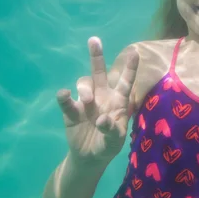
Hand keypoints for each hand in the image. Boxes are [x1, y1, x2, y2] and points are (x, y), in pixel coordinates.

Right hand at [56, 37, 138, 163]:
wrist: (90, 157)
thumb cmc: (108, 145)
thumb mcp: (115, 141)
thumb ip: (111, 130)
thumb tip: (101, 119)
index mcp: (118, 101)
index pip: (125, 82)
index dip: (130, 68)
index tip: (135, 52)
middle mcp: (102, 96)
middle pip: (99, 72)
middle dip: (96, 56)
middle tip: (94, 40)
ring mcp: (86, 102)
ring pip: (84, 84)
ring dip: (85, 89)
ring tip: (88, 101)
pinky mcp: (71, 111)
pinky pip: (66, 100)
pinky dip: (64, 96)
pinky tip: (64, 95)